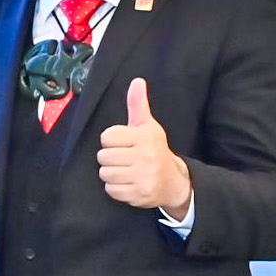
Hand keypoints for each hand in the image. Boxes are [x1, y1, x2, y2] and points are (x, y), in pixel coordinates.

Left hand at [96, 80, 192, 215]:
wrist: (173, 181)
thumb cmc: (154, 150)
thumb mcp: (148, 126)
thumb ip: (138, 105)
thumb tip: (137, 81)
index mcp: (145, 137)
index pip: (107, 137)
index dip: (112, 140)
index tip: (124, 143)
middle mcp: (145, 156)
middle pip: (102, 156)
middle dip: (110, 158)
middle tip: (125, 159)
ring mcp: (142, 176)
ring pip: (105, 173)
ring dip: (112, 173)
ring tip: (126, 171)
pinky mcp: (138, 194)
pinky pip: (111, 189)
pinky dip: (116, 188)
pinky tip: (128, 182)